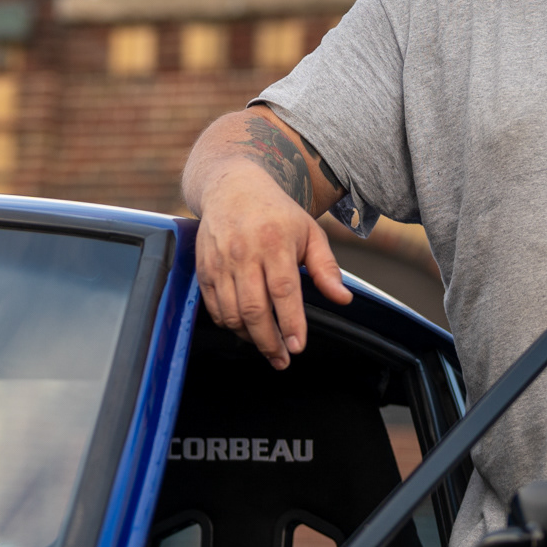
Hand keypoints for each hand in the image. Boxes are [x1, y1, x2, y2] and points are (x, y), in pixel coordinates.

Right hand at [195, 163, 351, 369]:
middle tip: (282, 359)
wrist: (232, 187)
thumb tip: (343, 299)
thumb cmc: (276, 213)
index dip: (290, 323)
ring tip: (267, 345)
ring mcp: (220, 261)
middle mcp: (244, 252)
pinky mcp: (203, 268)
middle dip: (269, 341)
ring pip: (231, 313)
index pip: (283, 290)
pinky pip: (214, 308)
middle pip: (254, 309)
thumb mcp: (310, 233)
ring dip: (250, 337)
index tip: (298, 346)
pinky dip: (229, 324)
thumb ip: (326, 268)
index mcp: (274, 242)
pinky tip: (245, 328)